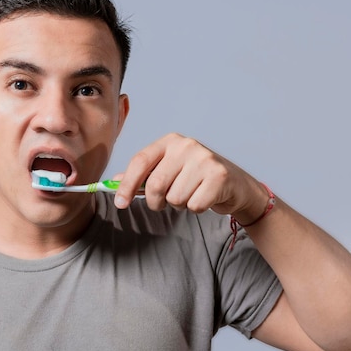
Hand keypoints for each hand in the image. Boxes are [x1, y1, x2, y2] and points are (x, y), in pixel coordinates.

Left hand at [114, 133, 267, 222]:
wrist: (236, 185)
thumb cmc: (196, 178)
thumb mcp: (169, 170)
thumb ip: (143, 175)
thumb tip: (114, 183)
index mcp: (170, 141)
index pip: (140, 161)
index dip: (127, 184)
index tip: (120, 203)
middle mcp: (186, 145)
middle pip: (156, 184)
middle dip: (156, 201)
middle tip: (165, 202)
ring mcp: (204, 159)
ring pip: (175, 198)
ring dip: (180, 205)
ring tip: (191, 194)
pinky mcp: (219, 176)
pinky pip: (194, 205)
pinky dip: (196, 208)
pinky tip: (204, 198)